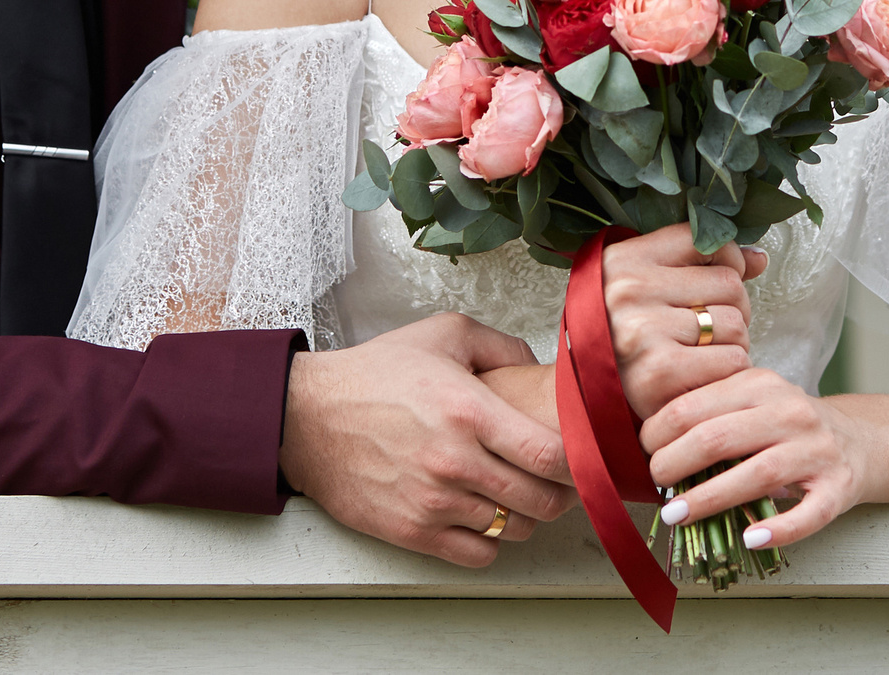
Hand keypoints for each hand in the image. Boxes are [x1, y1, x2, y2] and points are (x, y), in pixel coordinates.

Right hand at [279, 313, 576, 567]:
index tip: (579, 454)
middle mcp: (455, 461)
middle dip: (558, 492)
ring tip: (510, 493)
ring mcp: (434, 502)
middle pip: (542, 501)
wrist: (308, 417)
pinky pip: (478, 555)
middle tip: (551, 478)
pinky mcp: (412, 532)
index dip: (578, 460)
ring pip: (514, 530)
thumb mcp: (442, 334)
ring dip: (522, 515)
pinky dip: (488, 541)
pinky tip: (479, 514)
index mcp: (469, 410)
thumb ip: (502, 346)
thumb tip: (542, 369)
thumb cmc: (375, 375)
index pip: (551, 455)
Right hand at [601, 224, 765, 419]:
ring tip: (703, 354)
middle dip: (731, 309)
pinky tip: (702, 377)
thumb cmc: (626, 338)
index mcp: (622, 259)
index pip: (705, 240)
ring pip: (735, 323)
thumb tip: (758, 259)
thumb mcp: (646, 286)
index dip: (725, 263)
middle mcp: (629, 289)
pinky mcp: (660, 372)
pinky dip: (728, 372)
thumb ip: (699, 264)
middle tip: (706, 331)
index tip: (711, 287)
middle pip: (730, 283)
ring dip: (732, 344)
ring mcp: (643, 330)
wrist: (588, 397)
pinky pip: (732, 360)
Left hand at [643, 368, 888, 550]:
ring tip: (676, 515)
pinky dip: (779, 528)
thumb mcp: (754, 401)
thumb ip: (713, 411)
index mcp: (762, 385)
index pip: (698, 405)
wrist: (860, 441)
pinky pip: (808, 513)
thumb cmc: (790, 425)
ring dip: (710, 498)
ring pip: (758, 474)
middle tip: (653, 483)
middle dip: (675, 462)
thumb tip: (651, 442)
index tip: (642, 451)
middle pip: (720, 437)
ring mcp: (818, 451)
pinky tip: (749, 538)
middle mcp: (792, 412)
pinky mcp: (839, 488)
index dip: (661, 430)